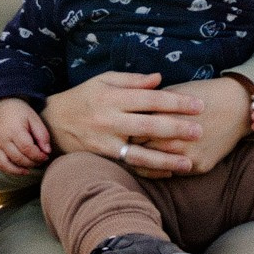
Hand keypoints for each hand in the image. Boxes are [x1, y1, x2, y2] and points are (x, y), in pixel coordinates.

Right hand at [0, 99, 52, 174]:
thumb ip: (42, 134)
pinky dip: (8, 170)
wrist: (2, 107)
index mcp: (14, 129)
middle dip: (32, 162)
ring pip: (6, 164)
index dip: (38, 156)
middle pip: (18, 158)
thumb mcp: (34, 118)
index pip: (27, 149)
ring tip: (30, 167)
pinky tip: (19, 169)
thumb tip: (47, 151)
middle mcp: (2, 139)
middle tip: (40, 160)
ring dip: (20, 170)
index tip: (45, 156)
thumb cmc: (21, 113)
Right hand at [41, 71, 202, 175]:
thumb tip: (160, 79)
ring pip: (139, 153)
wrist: (53, 123)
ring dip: (165, 159)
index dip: (176, 103)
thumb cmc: (83, 97)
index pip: (150, 100)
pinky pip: (129, 166)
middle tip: (200, 131)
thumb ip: (132, 81)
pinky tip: (167, 173)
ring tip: (188, 163)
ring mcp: (105, 142)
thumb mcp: (103, 81)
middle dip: (176, 129)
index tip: (199, 106)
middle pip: (148, 126)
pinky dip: (149, 171)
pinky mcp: (102, 157)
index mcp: (112, 97)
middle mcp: (109, 120)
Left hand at [134, 76, 252, 175]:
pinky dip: (163, 168)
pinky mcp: (198, 166)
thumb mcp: (173, 92)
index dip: (127, 131)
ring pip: (155, 165)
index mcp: (164, 119)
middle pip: (141, 151)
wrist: (238, 107)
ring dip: (145, 161)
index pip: (133, 132)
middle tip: (125, 146)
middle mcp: (174, 140)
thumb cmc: (202, 95)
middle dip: (132, 148)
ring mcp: (187, 155)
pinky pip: (173, 172)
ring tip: (136, 156)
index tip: (124, 129)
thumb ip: (150, 103)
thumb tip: (129, 110)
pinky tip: (157, 163)